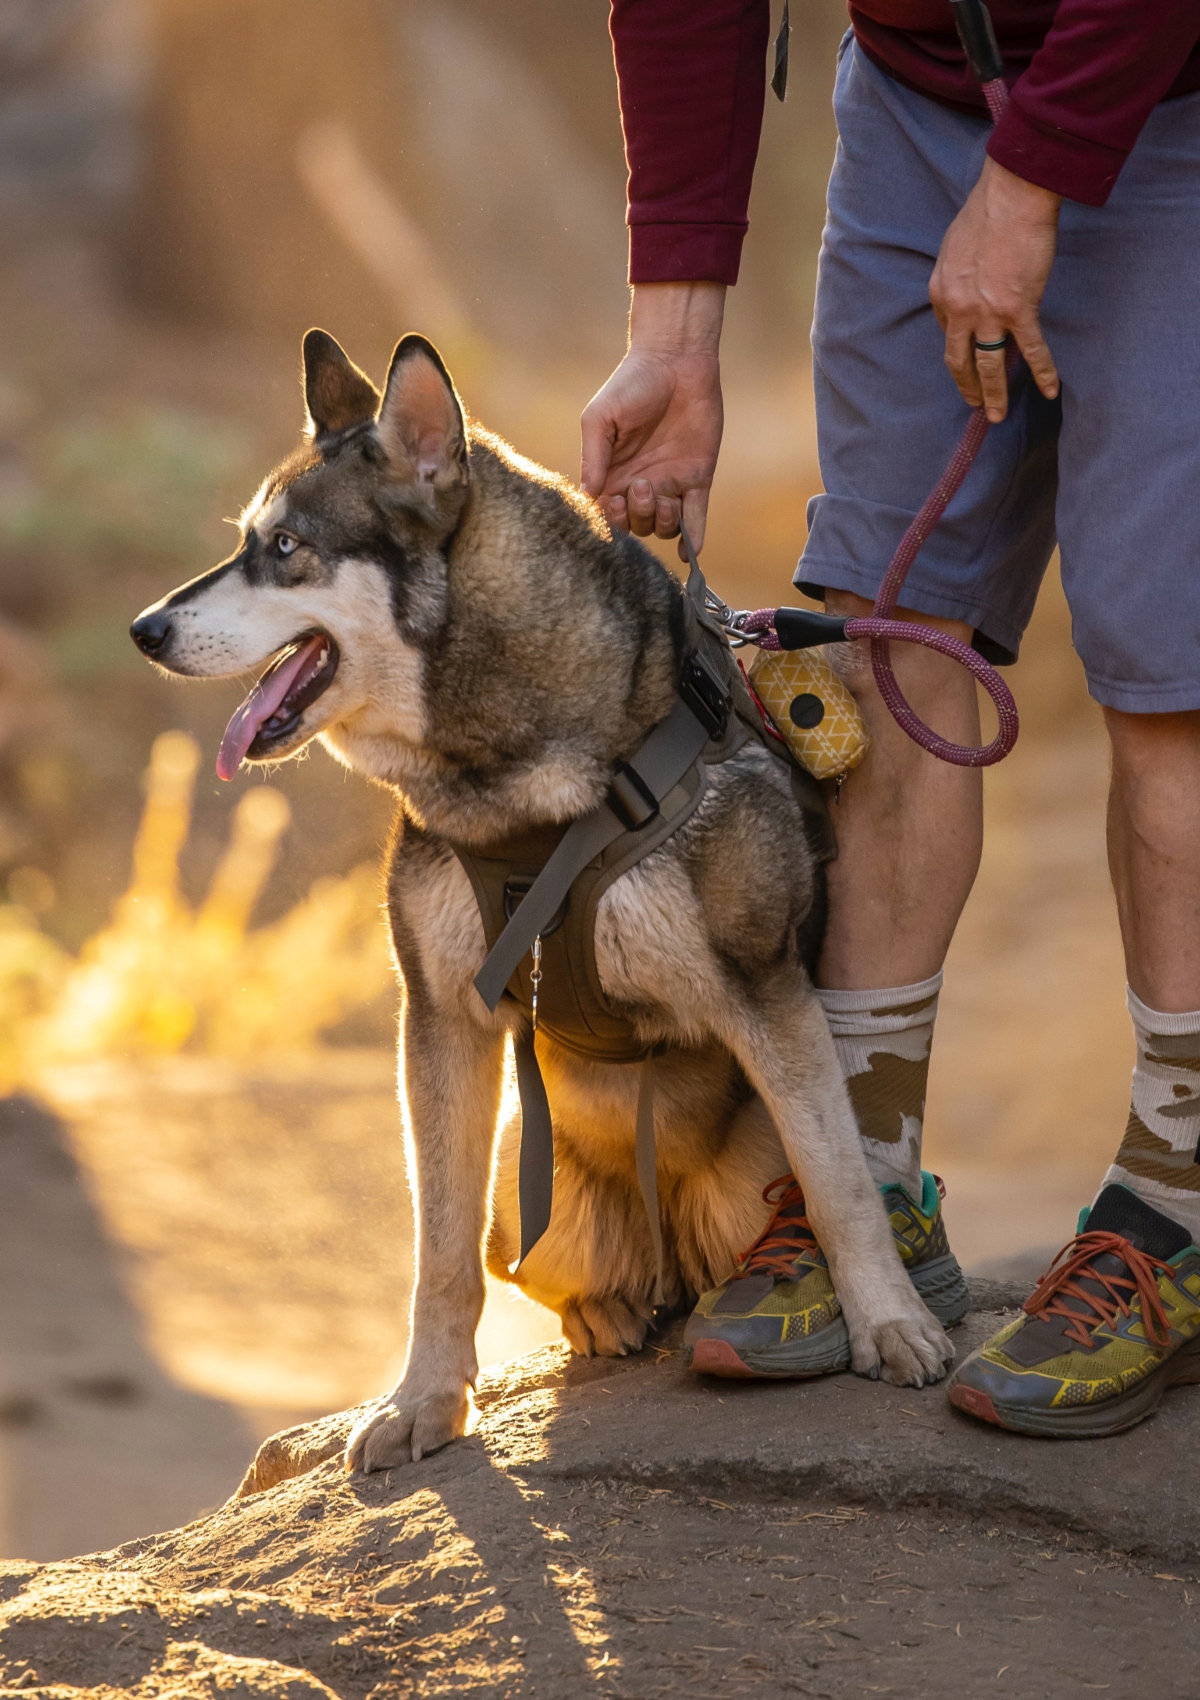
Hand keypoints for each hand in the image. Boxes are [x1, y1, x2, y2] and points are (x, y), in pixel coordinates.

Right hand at [581, 281, 724, 555]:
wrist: (675, 361)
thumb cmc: (630, 384)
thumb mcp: (600, 417)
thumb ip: (593, 456)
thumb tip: (590, 495)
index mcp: (612, 474)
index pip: (608, 514)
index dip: (611, 519)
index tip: (613, 502)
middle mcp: (640, 485)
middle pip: (637, 526)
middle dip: (637, 516)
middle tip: (641, 484)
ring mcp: (670, 484)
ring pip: (665, 527)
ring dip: (663, 522)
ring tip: (663, 495)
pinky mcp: (697, 478)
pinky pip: (696, 519)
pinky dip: (694, 540)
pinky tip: (691, 554)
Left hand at [929, 156, 1061, 423]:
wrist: (1012, 196)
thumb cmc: (986, 212)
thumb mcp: (954, 248)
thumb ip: (957, 275)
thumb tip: (968, 289)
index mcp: (940, 293)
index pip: (947, 332)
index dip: (960, 347)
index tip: (969, 356)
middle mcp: (958, 309)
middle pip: (958, 360)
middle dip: (966, 386)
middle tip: (974, 405)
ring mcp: (987, 313)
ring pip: (987, 365)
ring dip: (993, 394)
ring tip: (996, 415)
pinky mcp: (1017, 310)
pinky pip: (1030, 350)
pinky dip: (1042, 372)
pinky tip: (1050, 390)